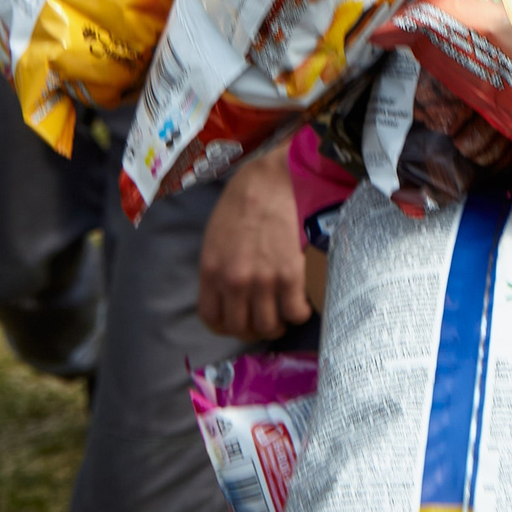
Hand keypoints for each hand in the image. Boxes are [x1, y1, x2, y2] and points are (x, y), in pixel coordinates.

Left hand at [196, 144, 310, 341]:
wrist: (272, 181)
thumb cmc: (242, 202)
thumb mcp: (215, 237)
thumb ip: (218, 268)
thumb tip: (226, 293)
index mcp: (211, 271)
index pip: (212, 319)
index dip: (226, 326)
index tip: (238, 322)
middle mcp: (234, 281)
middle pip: (241, 327)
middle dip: (253, 330)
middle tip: (264, 320)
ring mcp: (262, 280)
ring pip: (268, 325)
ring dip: (276, 326)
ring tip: (283, 315)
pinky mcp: (290, 275)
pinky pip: (294, 312)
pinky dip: (299, 315)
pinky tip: (300, 305)